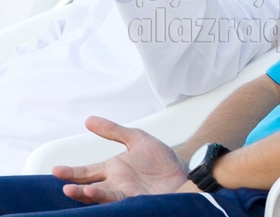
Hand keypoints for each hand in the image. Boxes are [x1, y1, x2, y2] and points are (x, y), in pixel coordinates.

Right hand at [53, 116, 187, 203]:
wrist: (181, 170)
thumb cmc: (158, 158)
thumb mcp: (135, 139)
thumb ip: (113, 130)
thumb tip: (88, 120)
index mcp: (112, 169)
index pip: (86, 172)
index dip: (71, 172)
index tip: (55, 171)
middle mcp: (115, 184)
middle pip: (90, 188)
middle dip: (77, 189)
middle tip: (65, 187)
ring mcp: (126, 194)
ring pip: (104, 197)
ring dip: (93, 196)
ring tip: (84, 191)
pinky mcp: (138, 201)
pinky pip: (122, 202)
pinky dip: (114, 201)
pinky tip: (108, 195)